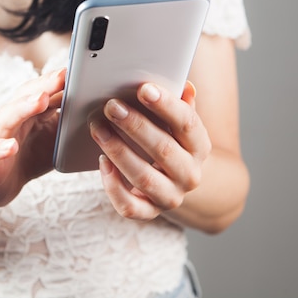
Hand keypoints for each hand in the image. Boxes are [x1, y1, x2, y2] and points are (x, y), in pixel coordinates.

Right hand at [0, 68, 65, 207]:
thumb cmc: (29, 156)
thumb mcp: (55, 139)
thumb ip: (70, 123)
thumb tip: (98, 110)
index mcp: (30, 111)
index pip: (43, 89)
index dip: (59, 80)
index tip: (79, 68)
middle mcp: (12, 118)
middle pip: (25, 95)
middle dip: (44, 85)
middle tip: (62, 76)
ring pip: (7, 117)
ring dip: (23, 107)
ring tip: (41, 100)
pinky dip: (0, 148)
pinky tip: (11, 146)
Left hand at [89, 81, 210, 219]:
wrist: (177, 181)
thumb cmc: (171, 141)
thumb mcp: (179, 122)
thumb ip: (180, 104)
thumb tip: (185, 86)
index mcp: (200, 147)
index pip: (188, 124)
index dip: (167, 105)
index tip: (144, 88)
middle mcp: (189, 174)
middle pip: (163, 149)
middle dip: (135, 126)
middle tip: (110, 106)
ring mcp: (170, 196)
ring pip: (143, 177)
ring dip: (118, 151)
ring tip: (97, 128)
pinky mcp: (149, 212)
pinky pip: (129, 206)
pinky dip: (113, 186)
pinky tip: (101, 162)